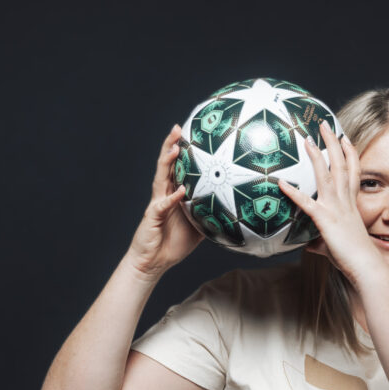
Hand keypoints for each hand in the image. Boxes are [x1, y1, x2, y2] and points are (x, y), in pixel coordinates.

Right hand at [125, 125, 203, 278]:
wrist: (155, 261)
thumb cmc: (175, 243)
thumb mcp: (199, 226)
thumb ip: (211, 214)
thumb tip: (235, 211)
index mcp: (173, 194)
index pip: (176, 167)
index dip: (181, 150)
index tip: (190, 133)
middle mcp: (163, 194)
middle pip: (166, 164)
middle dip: (171, 145)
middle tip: (178, 128)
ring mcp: (157, 203)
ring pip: (160, 177)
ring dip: (167, 162)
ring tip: (175, 148)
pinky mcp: (153, 216)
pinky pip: (163, 204)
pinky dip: (172, 197)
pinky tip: (180, 190)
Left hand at [278, 120, 382, 286]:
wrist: (365, 266)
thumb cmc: (353, 258)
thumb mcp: (336, 245)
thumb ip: (320, 241)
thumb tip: (308, 245)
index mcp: (351, 205)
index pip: (352, 174)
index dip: (350, 155)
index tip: (346, 139)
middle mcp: (344, 202)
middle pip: (341, 166)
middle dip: (333, 144)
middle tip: (326, 125)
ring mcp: (336, 209)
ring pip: (327, 175)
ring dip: (318, 155)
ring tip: (308, 138)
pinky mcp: (325, 220)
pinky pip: (306, 203)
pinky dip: (293, 192)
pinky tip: (281, 183)